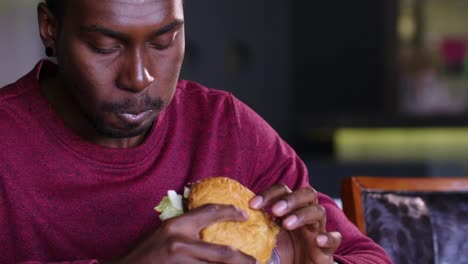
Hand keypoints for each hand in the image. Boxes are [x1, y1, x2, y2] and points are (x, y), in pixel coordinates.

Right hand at [111, 204, 257, 263]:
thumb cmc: (147, 251)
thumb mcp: (164, 232)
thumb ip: (185, 229)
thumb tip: (212, 224)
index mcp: (176, 226)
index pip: (209, 212)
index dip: (230, 212)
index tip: (244, 215)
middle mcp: (180, 244)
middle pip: (222, 253)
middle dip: (242, 260)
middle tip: (254, 261)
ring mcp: (180, 263)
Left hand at [250, 185, 341, 263]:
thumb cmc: (278, 256)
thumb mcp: (262, 241)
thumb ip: (253, 229)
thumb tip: (231, 220)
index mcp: (289, 210)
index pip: (283, 191)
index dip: (269, 194)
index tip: (253, 204)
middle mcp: (305, 216)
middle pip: (306, 194)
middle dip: (291, 199)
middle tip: (275, 210)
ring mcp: (318, 231)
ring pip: (319, 211)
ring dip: (302, 215)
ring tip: (287, 224)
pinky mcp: (327, 249)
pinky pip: (335, 238)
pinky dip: (328, 237)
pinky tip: (318, 240)